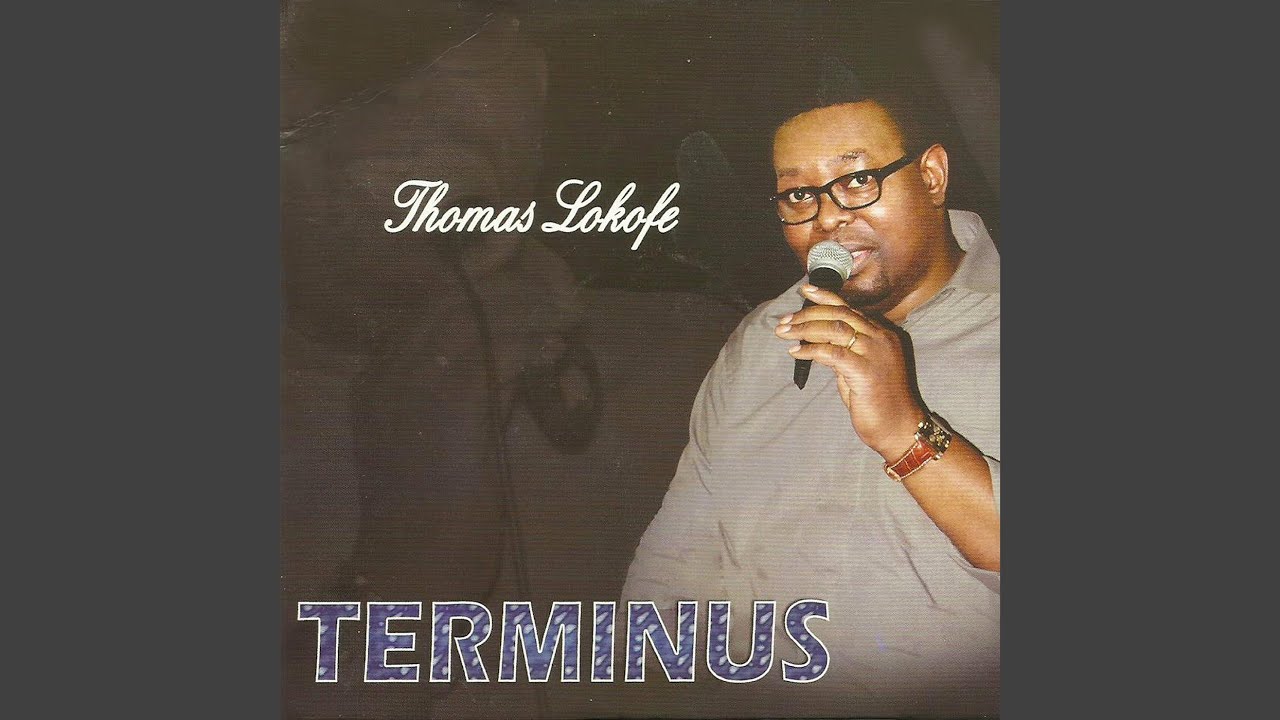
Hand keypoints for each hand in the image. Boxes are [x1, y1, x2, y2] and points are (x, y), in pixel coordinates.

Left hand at [776, 284, 924, 459]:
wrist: (898, 428)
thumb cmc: (877, 403)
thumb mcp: (857, 371)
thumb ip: (842, 353)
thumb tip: (815, 340)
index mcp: (882, 335)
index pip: (850, 308)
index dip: (826, 297)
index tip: (805, 290)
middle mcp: (881, 339)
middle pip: (840, 314)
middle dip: (808, 313)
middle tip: (785, 320)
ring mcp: (875, 353)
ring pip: (835, 328)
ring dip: (805, 328)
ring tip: (784, 332)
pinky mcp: (866, 371)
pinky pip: (832, 352)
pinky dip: (810, 350)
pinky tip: (795, 352)